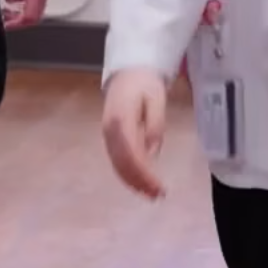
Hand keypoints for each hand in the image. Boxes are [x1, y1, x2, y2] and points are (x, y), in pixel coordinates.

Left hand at [0, 0, 50, 28]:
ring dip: (24, 16)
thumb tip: (11, 3)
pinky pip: (37, 4)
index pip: (29, 16)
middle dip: (20, 22)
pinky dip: (27, 9)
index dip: (17, 24)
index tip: (7, 25)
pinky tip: (17, 5)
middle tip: (7, 20)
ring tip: (9, 13)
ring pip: (37, 12)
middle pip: (35, 17)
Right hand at [100, 69, 168, 199]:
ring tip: (151, 194)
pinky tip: (139, 182)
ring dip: (132, 181)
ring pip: (117, 164)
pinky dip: (127, 174)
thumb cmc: (145, 84)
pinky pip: (116, 159)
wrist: (128, 71)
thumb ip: (154, 126)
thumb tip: (151, 154)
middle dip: (139, 182)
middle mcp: (110, 130)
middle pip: (122, 163)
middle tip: (158, 196)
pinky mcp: (109, 136)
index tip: (160, 188)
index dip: (145, 174)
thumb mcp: (156, 100)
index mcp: (121, 120)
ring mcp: (107, 134)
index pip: (132, 154)